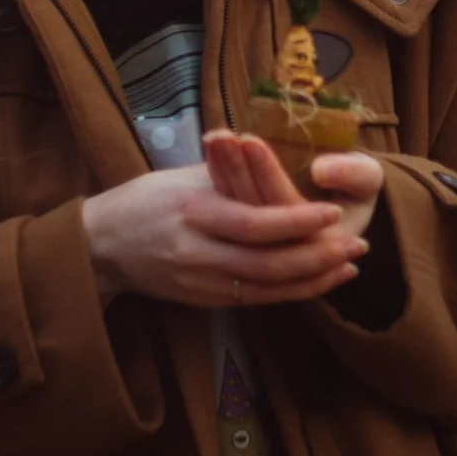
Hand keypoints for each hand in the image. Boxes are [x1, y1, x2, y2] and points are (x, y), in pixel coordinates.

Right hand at [81, 163, 366, 308]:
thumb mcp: (183, 175)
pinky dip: (290, 293)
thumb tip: (273, 153)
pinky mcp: (201, 302)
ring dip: (313, 280)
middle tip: (356, 244)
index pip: (254, 223)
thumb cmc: (145, 199)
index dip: (296, 220)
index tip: (332, 210)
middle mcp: (195, 253)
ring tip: (349, 265)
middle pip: (267, 264)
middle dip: (317, 257)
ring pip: (266, 289)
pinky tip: (318, 282)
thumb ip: (230, 170)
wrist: (100, 246)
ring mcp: (198, 283)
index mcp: (192, 212)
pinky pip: (254, 301)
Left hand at [203, 130, 383, 248]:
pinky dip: (217, 175)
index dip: (267, 175)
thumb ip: (354, 174)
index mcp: (319, 245)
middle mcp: (288, 251)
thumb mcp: (366, 178)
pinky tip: (210, 147)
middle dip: (236, 170)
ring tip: (215, 137)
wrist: (343, 201)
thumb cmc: (354, 186)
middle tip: (221, 136)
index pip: (285, 212)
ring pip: (236, 212)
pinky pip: (227, 206)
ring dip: (223, 171)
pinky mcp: (247, 232)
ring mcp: (264, 243)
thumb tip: (320, 171)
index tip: (250, 141)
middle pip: (253, 214)